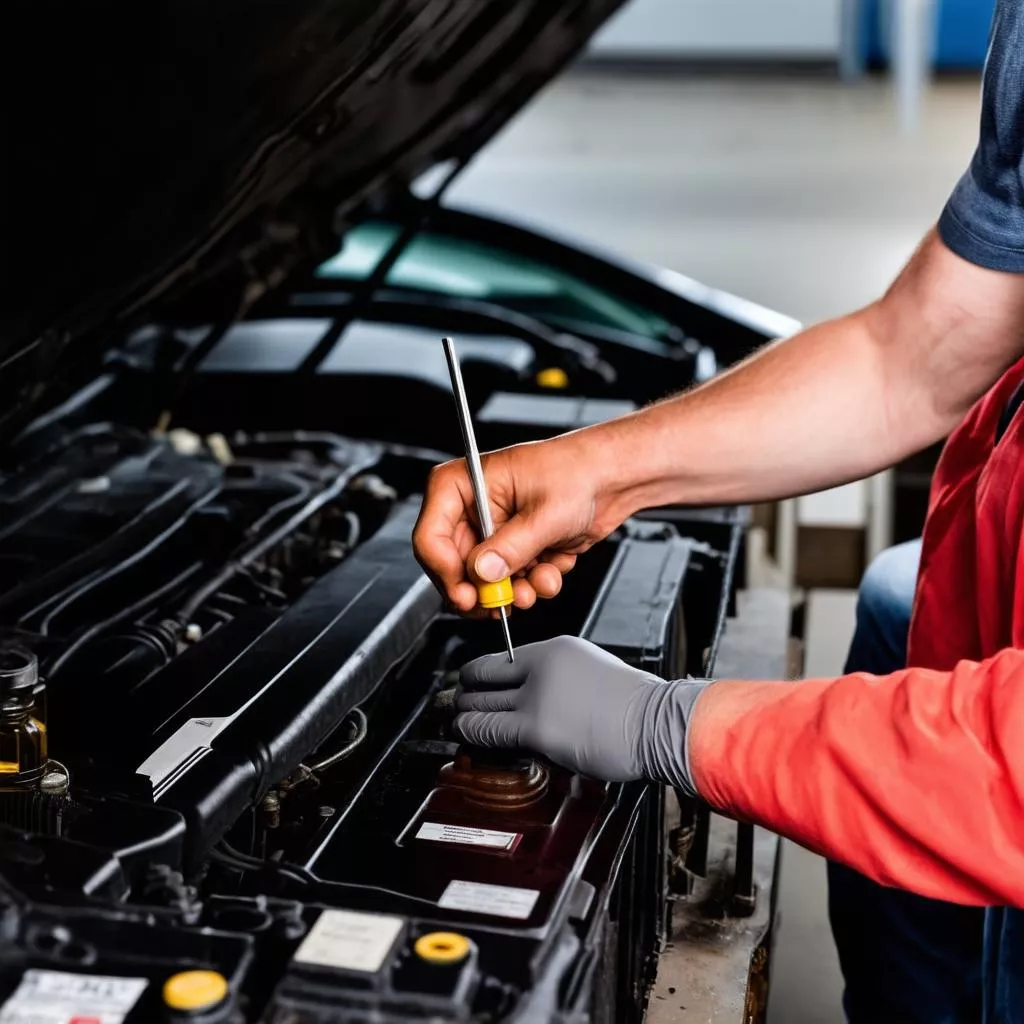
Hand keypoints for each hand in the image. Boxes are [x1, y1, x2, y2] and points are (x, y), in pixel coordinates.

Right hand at [413, 432, 627, 612]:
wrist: (611, 477)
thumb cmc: (578, 470)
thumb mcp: (544, 513)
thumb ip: (511, 548)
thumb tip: (482, 574)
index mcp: (463, 483)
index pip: (430, 535)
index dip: (446, 571)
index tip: (468, 593)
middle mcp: (472, 509)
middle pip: (453, 566)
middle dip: (485, 589)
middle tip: (501, 603)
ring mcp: (492, 531)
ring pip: (484, 580)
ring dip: (514, 590)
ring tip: (539, 583)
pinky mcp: (513, 548)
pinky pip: (510, 581)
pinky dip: (533, 583)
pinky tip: (552, 568)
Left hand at [453, 635, 709, 792]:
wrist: (659, 722)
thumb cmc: (636, 708)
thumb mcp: (590, 674)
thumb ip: (559, 681)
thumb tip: (531, 699)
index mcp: (555, 649)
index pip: (500, 659)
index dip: (478, 676)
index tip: (470, 688)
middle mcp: (541, 665)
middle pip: (482, 676)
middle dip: (462, 694)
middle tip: (452, 705)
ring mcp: (538, 695)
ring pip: (480, 702)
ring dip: (461, 713)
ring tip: (453, 722)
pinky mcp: (537, 725)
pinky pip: (489, 727)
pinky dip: (470, 731)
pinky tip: (463, 735)